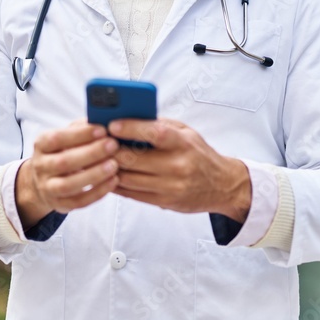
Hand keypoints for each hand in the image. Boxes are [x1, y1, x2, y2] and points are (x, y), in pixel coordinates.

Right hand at [15, 121, 118, 227]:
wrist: (43, 181)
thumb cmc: (63, 151)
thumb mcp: (67, 135)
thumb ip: (82, 127)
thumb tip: (104, 118)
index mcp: (42, 144)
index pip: (57, 138)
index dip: (80, 134)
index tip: (103, 129)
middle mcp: (41, 166)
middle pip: (64, 162)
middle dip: (91, 153)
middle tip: (113, 145)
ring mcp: (48, 188)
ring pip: (69, 185)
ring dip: (94, 175)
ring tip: (114, 165)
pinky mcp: (59, 205)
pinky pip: (78, 202)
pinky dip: (97, 192)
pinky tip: (113, 181)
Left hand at [108, 118, 250, 222]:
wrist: (222, 185)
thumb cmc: (199, 154)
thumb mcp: (187, 132)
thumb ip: (161, 125)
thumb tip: (129, 117)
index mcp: (184, 143)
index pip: (154, 133)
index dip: (131, 128)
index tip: (112, 124)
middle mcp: (178, 166)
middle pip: (135, 159)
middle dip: (111, 150)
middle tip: (97, 142)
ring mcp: (171, 186)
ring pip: (129, 179)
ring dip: (110, 169)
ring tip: (98, 159)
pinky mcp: (165, 202)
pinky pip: (133, 194)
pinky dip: (117, 184)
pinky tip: (109, 175)